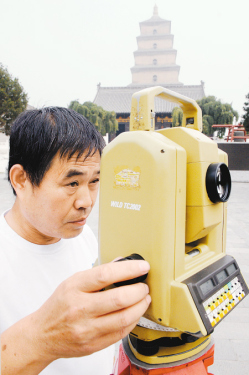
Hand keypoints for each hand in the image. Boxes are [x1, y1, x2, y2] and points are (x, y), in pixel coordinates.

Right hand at [19, 260, 149, 363]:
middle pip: (119, 298)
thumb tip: (122, 263)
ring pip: (124, 318)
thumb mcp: (72, 283)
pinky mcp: (93, 345)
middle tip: (144, 286)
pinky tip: (135, 313)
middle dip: (139, 290)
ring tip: (144, 298)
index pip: (105, 275)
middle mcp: (79, 309)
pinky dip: (133, 321)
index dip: (128, 269)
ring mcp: (86, 329)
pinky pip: (121, 333)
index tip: (142, 266)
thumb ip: (97, 273)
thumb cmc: (59, 306)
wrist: (42, 335)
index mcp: (74, 288)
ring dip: (140, 306)